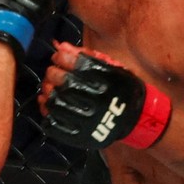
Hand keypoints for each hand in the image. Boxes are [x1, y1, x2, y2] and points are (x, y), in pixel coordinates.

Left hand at [40, 42, 170, 148]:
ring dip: (48, 92)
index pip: (78, 65)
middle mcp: (99, 102)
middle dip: (53, 73)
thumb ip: (87, 55)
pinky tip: (48, 104)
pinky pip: (54, 124)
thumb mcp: (112, 66)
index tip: (59, 56)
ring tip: (50, 87)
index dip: (62, 57)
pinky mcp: (81, 136)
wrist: (136, 118)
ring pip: (56, 103)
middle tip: (53, 72)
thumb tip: (61, 46)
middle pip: (65, 83)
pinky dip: (46, 112)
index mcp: (109, 81)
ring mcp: (89, 121)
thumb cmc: (120, 87)